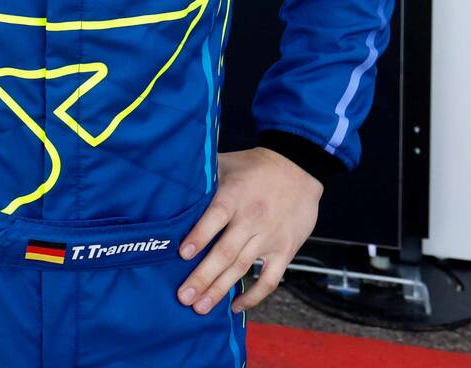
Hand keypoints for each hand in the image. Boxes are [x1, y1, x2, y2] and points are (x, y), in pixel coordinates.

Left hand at [175, 146, 322, 315]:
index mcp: (235, 195)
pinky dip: (254, 296)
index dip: (199, 236)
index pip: (215, 217)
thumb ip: (204, 177)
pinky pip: (269, 279)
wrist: (299, 167)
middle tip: (184, 296)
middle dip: (203, 276)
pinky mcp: (285, 250)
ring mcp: (270, 237)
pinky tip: (236, 306)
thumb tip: (171, 185)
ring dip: (220, 289)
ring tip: (200, 307)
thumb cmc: (256, 166)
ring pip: (242, 268)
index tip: (182, 254)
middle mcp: (252, 218)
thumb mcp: (227, 163)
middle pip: (225, 252)